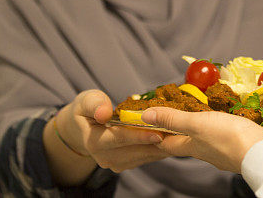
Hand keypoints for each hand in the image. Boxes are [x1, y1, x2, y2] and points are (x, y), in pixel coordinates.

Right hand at [54, 90, 168, 173]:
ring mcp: (116, 163)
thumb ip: (95, 104)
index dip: (139, 135)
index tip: (158, 132)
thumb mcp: (87, 100)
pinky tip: (172, 137)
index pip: (120, 138)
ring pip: (144, 155)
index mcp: (94, 142)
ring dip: (161, 146)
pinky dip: (159, 147)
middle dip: (156, 141)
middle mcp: (105, 157)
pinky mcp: (126, 164)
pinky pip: (146, 156)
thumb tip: (103, 114)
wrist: (84, 126)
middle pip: (136, 149)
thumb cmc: (88, 108)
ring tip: (179, 133)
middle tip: (177, 131)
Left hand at [141, 107, 262, 172]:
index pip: (168, 143)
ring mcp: (223, 151)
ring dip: (199, 130)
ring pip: (205, 140)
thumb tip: (146, 117)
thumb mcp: (197, 123)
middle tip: (170, 120)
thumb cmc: (229, 138)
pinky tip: (225, 124)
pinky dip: (219, 130)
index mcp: (192, 147)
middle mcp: (206, 152)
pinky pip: (224, 137)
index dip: (156, 136)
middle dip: (177, 133)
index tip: (147, 127)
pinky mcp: (239, 146)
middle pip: (186, 143)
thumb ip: (173, 119)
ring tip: (197, 118)